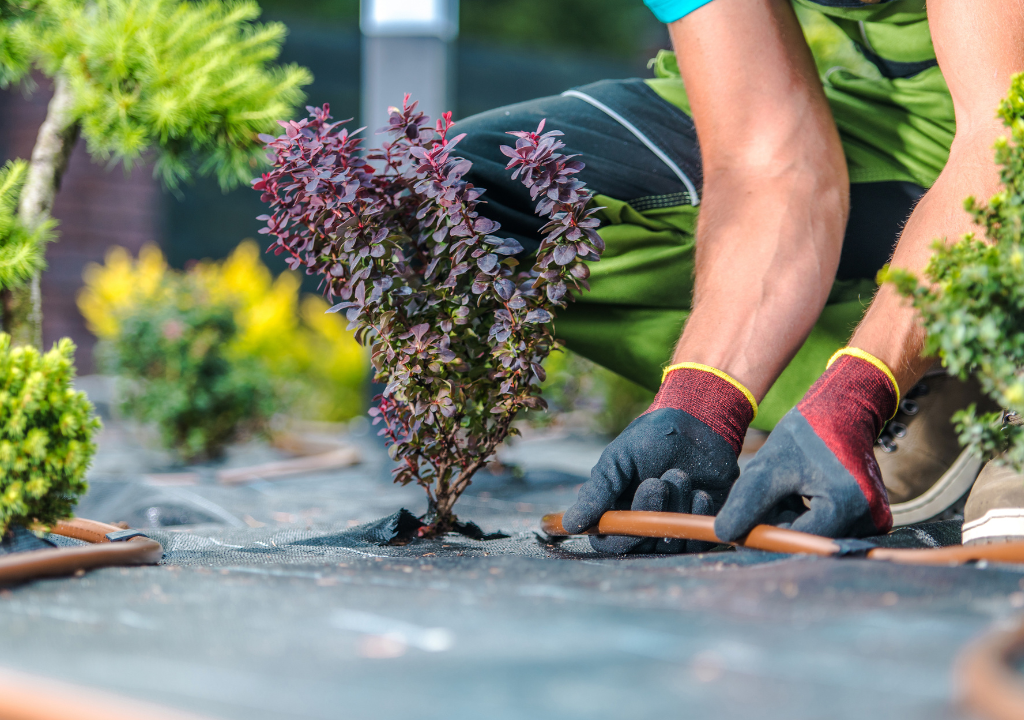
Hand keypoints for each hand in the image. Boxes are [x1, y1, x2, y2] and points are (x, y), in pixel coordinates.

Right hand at [563, 364, 755, 553]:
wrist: (699, 423)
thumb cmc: (652, 437)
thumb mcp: (618, 459)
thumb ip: (597, 491)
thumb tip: (570, 524)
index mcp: (616, 508)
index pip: (608, 542)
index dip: (617, 535)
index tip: (628, 510)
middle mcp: (642, 522)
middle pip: (639, 545)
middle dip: (649, 513)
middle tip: (656, 483)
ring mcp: (671, 525)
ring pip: (668, 542)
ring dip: (675, 508)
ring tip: (679, 475)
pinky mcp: (699, 525)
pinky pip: (697, 539)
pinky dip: (697, 514)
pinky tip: (700, 492)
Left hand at [715, 350, 897, 540]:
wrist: (843, 413)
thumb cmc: (805, 434)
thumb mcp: (769, 465)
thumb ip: (748, 502)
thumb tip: (725, 534)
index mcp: (846, 505)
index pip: (798, 540)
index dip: (767, 535)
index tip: (741, 529)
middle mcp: (870, 519)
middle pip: (809, 540)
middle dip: (780, 524)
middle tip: (766, 497)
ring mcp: (876, 519)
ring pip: (818, 534)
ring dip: (793, 519)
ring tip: (786, 488)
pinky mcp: (874, 517)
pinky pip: (831, 527)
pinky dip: (808, 516)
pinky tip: (801, 492)